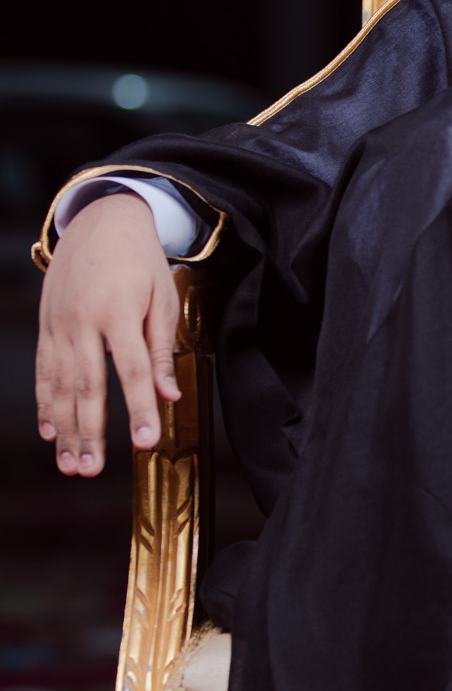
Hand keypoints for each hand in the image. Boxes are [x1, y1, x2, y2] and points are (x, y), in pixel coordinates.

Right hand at [35, 193, 180, 477]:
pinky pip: (44, 370)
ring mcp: (59, 324)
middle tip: (91, 471)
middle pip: (87, 386)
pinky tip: (50, 431)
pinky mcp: (47, 325)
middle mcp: (84, 320)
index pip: (132, 371)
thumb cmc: (139, 260)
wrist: (99, 219)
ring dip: (64, 428)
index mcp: (119, 311)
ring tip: (71, 464)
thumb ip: (162, 350)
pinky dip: (46, 403)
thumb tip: (169, 395)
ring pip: (60, 385)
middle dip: (89, 432)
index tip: (146, 442)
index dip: (140, 409)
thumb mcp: (162, 298)